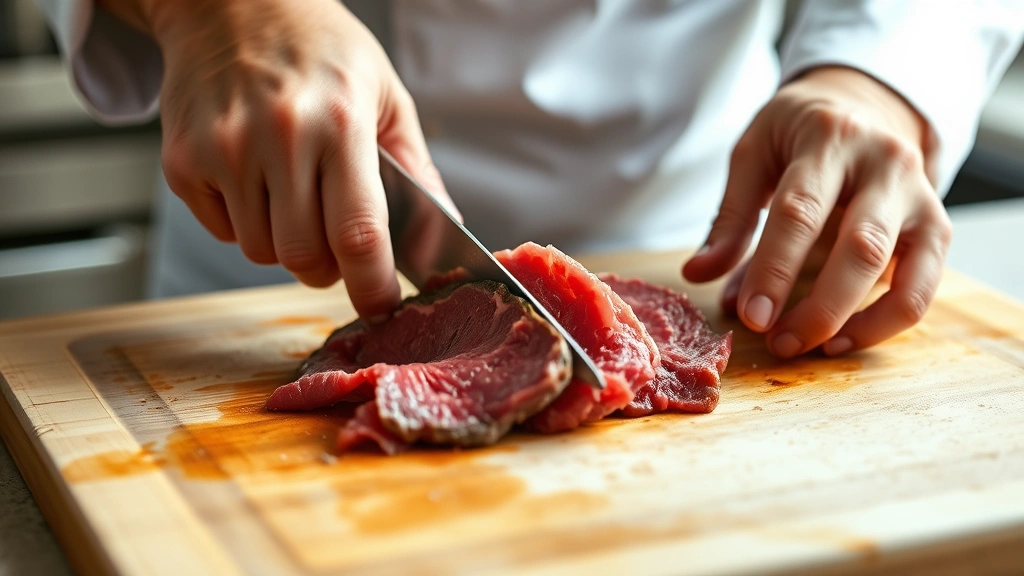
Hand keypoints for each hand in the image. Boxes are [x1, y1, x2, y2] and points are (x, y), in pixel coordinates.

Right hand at [103, 0, 453, 321]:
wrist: (230, 2)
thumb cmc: (320, 48)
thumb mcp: (385, 93)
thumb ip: (416, 167)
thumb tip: (445, 226)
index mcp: (340, 122)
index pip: (358, 235)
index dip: (373, 286)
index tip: (382, 304)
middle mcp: (279, 138)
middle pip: (306, 259)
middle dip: (330, 269)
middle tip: (338, 245)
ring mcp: (223, 151)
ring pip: (262, 253)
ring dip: (287, 244)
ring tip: (296, 196)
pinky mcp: (183, 162)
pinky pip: (223, 232)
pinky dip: (246, 224)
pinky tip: (257, 180)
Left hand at [683, 66, 952, 357]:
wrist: (864, 103)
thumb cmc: (799, 133)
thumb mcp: (755, 154)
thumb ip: (730, 216)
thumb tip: (697, 273)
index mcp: (829, 138)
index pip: (801, 211)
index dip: (774, 269)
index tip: (750, 316)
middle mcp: (885, 164)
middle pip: (861, 247)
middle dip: (818, 307)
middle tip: (777, 342)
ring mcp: (921, 196)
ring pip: (902, 273)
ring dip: (854, 323)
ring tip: (806, 347)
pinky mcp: (937, 228)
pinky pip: (922, 289)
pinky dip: (884, 325)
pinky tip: (840, 341)